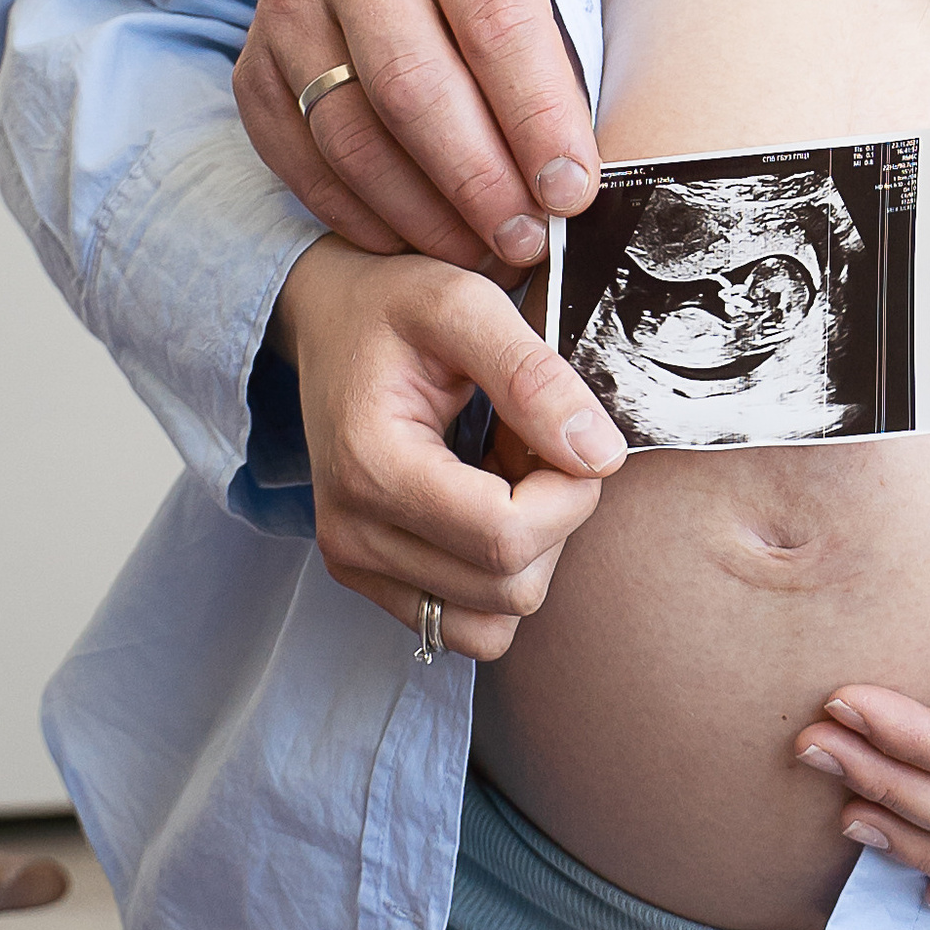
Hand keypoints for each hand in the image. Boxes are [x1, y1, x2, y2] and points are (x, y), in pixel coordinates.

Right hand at [234, 0, 599, 279]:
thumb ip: (559, 74)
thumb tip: (569, 191)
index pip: (498, 27)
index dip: (537, 121)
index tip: (570, 195)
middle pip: (414, 88)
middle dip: (477, 181)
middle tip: (523, 242)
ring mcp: (291, 2)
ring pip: (351, 135)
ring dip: (420, 214)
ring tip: (477, 253)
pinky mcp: (250, 63)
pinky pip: (300, 162)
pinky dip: (359, 217)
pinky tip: (410, 243)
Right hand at [276, 234, 625, 661]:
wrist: (328, 320)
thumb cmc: (392, 306)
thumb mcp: (465, 305)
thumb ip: (534, 376)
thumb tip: (601, 456)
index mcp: (372, 469)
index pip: (506, 538)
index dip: (570, 495)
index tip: (572, 434)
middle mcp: (353, 537)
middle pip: (510, 588)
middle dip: (555, 519)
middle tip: (536, 445)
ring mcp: (356, 567)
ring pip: (494, 621)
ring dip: (530, 553)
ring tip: (510, 475)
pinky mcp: (371, 580)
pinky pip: (467, 625)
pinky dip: (498, 575)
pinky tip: (490, 505)